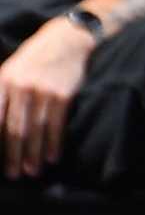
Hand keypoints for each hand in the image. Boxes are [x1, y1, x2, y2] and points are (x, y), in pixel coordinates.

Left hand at [0, 18, 93, 178]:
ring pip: (36, 131)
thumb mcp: (10, 70)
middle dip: (13, 156)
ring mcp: (43, 91)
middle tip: (13, 175)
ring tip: (32, 171)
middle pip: (15, 130)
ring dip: (34, 155)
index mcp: (4, 82)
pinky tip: (52, 157)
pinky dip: (54, 144)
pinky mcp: (63, 95)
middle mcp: (21, 87)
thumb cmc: (34, 59)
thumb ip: (0, 94)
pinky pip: (56, 125)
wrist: (67, 39)